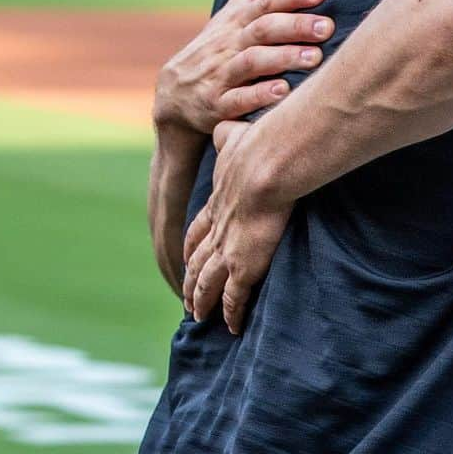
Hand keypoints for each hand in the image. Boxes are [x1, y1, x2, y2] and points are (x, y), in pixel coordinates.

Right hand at [154, 0, 333, 134]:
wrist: (173, 94)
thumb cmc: (219, 45)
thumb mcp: (238, 9)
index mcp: (238, 19)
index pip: (266, 1)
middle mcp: (229, 43)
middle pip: (262, 28)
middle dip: (295, 25)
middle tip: (327, 26)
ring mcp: (221, 73)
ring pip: (251, 62)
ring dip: (283, 58)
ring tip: (314, 58)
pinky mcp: (217, 104)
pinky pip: (237, 100)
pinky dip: (259, 95)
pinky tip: (283, 92)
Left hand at [183, 119, 292, 332]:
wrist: (266, 166)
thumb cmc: (257, 149)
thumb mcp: (235, 137)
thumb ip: (228, 134)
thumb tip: (225, 126)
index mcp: (217, 203)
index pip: (198, 229)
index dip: (192, 244)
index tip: (186, 255)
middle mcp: (217, 230)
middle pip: (197, 262)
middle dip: (191, 280)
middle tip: (186, 297)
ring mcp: (227, 251)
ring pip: (208, 284)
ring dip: (202, 301)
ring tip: (199, 316)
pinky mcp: (243, 266)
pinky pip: (234, 298)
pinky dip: (231, 313)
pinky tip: (231, 327)